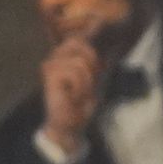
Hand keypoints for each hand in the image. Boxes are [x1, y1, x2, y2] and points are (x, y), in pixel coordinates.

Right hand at [37, 36, 103, 152]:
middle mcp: (57, 56)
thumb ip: (100, 59)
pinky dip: (80, 87)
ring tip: (79, 94)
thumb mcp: (97, 77)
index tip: (94, 78)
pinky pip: (75, 71)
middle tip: (86, 86)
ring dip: (87, 82)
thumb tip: (112, 44)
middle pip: (82, 43)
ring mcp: (51, 63)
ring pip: (81, 61)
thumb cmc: (83, 103)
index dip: (95, 56)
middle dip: (92, 66)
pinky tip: (72, 97)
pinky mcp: (49, 73)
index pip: (83, 38)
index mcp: (67, 54)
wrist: (71, 125)